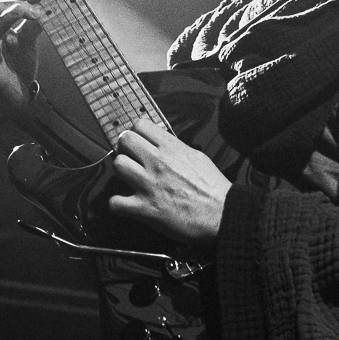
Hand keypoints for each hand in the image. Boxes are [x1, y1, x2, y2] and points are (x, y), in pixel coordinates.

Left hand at [109, 118, 230, 244]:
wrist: (223, 214)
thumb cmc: (213, 189)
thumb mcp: (197, 157)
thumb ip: (176, 148)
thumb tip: (163, 145)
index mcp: (171, 148)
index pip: (140, 125)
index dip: (136, 133)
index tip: (138, 142)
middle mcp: (158, 162)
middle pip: (124, 141)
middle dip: (125, 149)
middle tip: (131, 159)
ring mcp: (149, 184)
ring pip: (117, 165)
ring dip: (122, 173)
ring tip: (130, 179)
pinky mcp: (145, 208)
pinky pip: (115, 202)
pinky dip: (118, 205)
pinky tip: (126, 204)